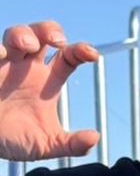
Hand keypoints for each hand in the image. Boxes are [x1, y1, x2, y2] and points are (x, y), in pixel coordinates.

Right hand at [0, 22, 99, 161]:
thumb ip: (71, 144)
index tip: (92, 55)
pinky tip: (1, 55)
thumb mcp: (46, 145)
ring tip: (27, 45)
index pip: (68, 57)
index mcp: (47, 80)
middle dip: (49, 30)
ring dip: (22, 34)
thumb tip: (94, 138)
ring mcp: (4, 66)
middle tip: (57, 41)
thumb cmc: (15, 139)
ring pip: (14, 36)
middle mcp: (27, 68)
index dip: (81, 51)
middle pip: (41, 35)